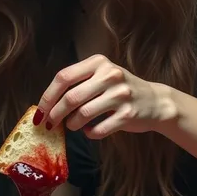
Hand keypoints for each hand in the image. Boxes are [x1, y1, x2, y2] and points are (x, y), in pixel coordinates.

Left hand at [34, 54, 176, 138]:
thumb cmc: (119, 90)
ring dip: (72, 124)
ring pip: (83, 114)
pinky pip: (98, 129)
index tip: (40, 111)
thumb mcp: (101, 76)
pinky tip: (90, 131)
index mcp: (98, 62)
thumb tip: (47, 105)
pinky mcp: (128, 114)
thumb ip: (77, 83)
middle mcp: (110, 75)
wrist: (155, 101)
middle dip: (55, 114)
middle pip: (71, 97)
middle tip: (49, 124)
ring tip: (73, 126)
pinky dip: (90, 133)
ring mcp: (121, 95)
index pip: (63, 77)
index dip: (48, 96)